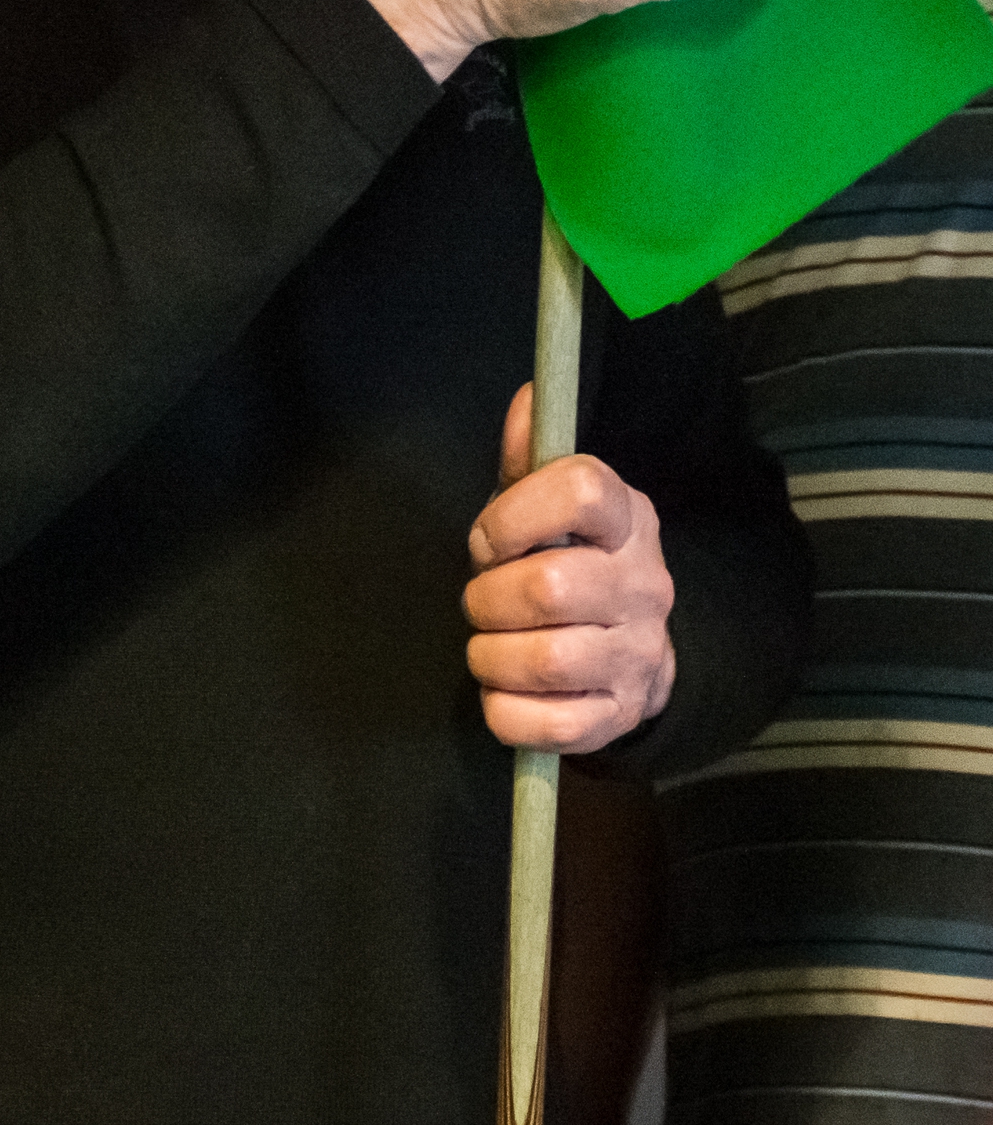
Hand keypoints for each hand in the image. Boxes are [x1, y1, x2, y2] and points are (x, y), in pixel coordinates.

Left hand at [462, 383, 675, 753]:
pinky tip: (502, 690)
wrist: (631, 653)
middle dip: (488, 597)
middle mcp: (644, 584)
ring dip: (491, 654)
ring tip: (488, 645)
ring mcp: (638, 654)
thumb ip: (529, 457)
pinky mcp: (620, 714)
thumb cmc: (570, 561)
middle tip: (479, 601)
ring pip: (547, 660)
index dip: (515, 513)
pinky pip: (551, 726)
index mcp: (628, 519)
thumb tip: (528, 398)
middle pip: (551, 586)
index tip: (487, 538)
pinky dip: (506, 711)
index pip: (582, 491)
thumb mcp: (548, 505)